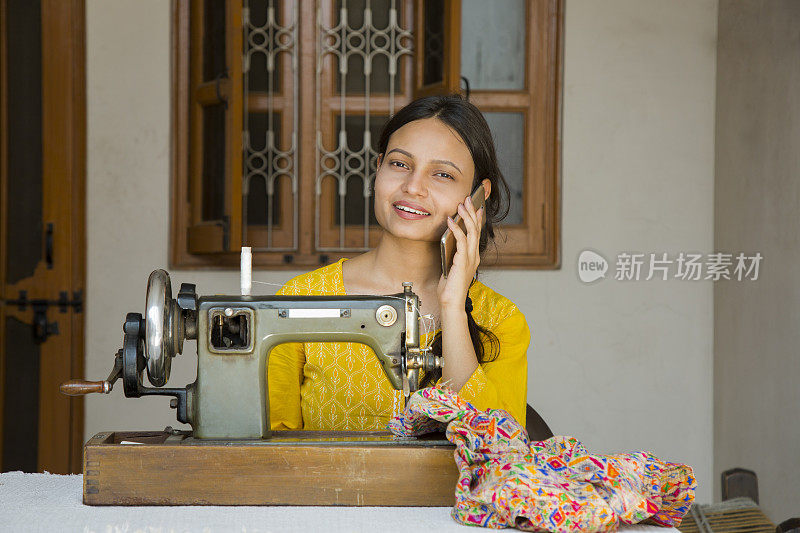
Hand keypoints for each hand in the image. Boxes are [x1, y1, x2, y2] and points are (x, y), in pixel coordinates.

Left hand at [437, 195, 483, 312]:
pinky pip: (462, 240)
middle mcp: (474, 256)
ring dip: (466, 216)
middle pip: (476, 229)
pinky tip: (451, 221)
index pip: (477, 234)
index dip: (477, 219)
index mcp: (473, 257)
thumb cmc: (449, 287)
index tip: (477, 206)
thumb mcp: (451, 266)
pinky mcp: (463, 261)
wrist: (451, 302)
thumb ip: (452, 253)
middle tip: (468, 199)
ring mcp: (471, 258)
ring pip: (472, 232)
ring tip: (461, 205)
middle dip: (472, 212)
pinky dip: (456, 229)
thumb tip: (447, 239)